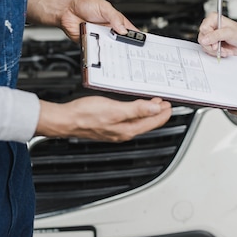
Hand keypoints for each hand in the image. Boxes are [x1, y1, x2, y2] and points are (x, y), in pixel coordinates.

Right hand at [36, 96, 172, 141]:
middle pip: (147, 123)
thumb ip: (137, 109)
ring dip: (147, 112)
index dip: (164, 114)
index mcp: (128, 129)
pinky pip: (128, 120)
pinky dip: (136, 113)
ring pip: (138, 122)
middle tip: (165, 103)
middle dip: (158, 113)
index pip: (153, 122)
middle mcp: (123, 132)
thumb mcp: (115, 109)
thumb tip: (156, 111)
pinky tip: (134, 107)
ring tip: (153, 104)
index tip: (170, 106)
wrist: (66, 120)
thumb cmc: (86, 115)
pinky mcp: (108, 126)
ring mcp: (115, 130)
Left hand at [59, 0, 137, 42]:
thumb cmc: (84, 5)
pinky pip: (98, 49)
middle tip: (128, 46)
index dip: (137, 36)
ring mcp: (101, 37)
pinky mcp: (92, 43)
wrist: (66, 11)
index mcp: (116, 21)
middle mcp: (109, 30)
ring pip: (110, 47)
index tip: (142, 41)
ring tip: (114, 45)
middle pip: (121, 41)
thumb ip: (115, 17)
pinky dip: (100, 50)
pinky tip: (101, 47)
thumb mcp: (103, 7)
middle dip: (125, 44)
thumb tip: (123, 29)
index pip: (130, 30)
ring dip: (112, 48)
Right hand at [198, 13, 236, 58]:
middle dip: (211, 45)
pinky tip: (222, 51)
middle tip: (218, 47)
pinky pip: (207, 50)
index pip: (203, 28)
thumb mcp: (229, 33)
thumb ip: (216, 35)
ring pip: (204, 45)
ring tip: (223, 49)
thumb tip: (205, 39)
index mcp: (213, 19)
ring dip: (214, 50)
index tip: (216, 42)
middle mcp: (211, 27)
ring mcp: (211, 36)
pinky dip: (215, 53)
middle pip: (202, 38)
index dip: (208, 36)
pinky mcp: (212, 44)